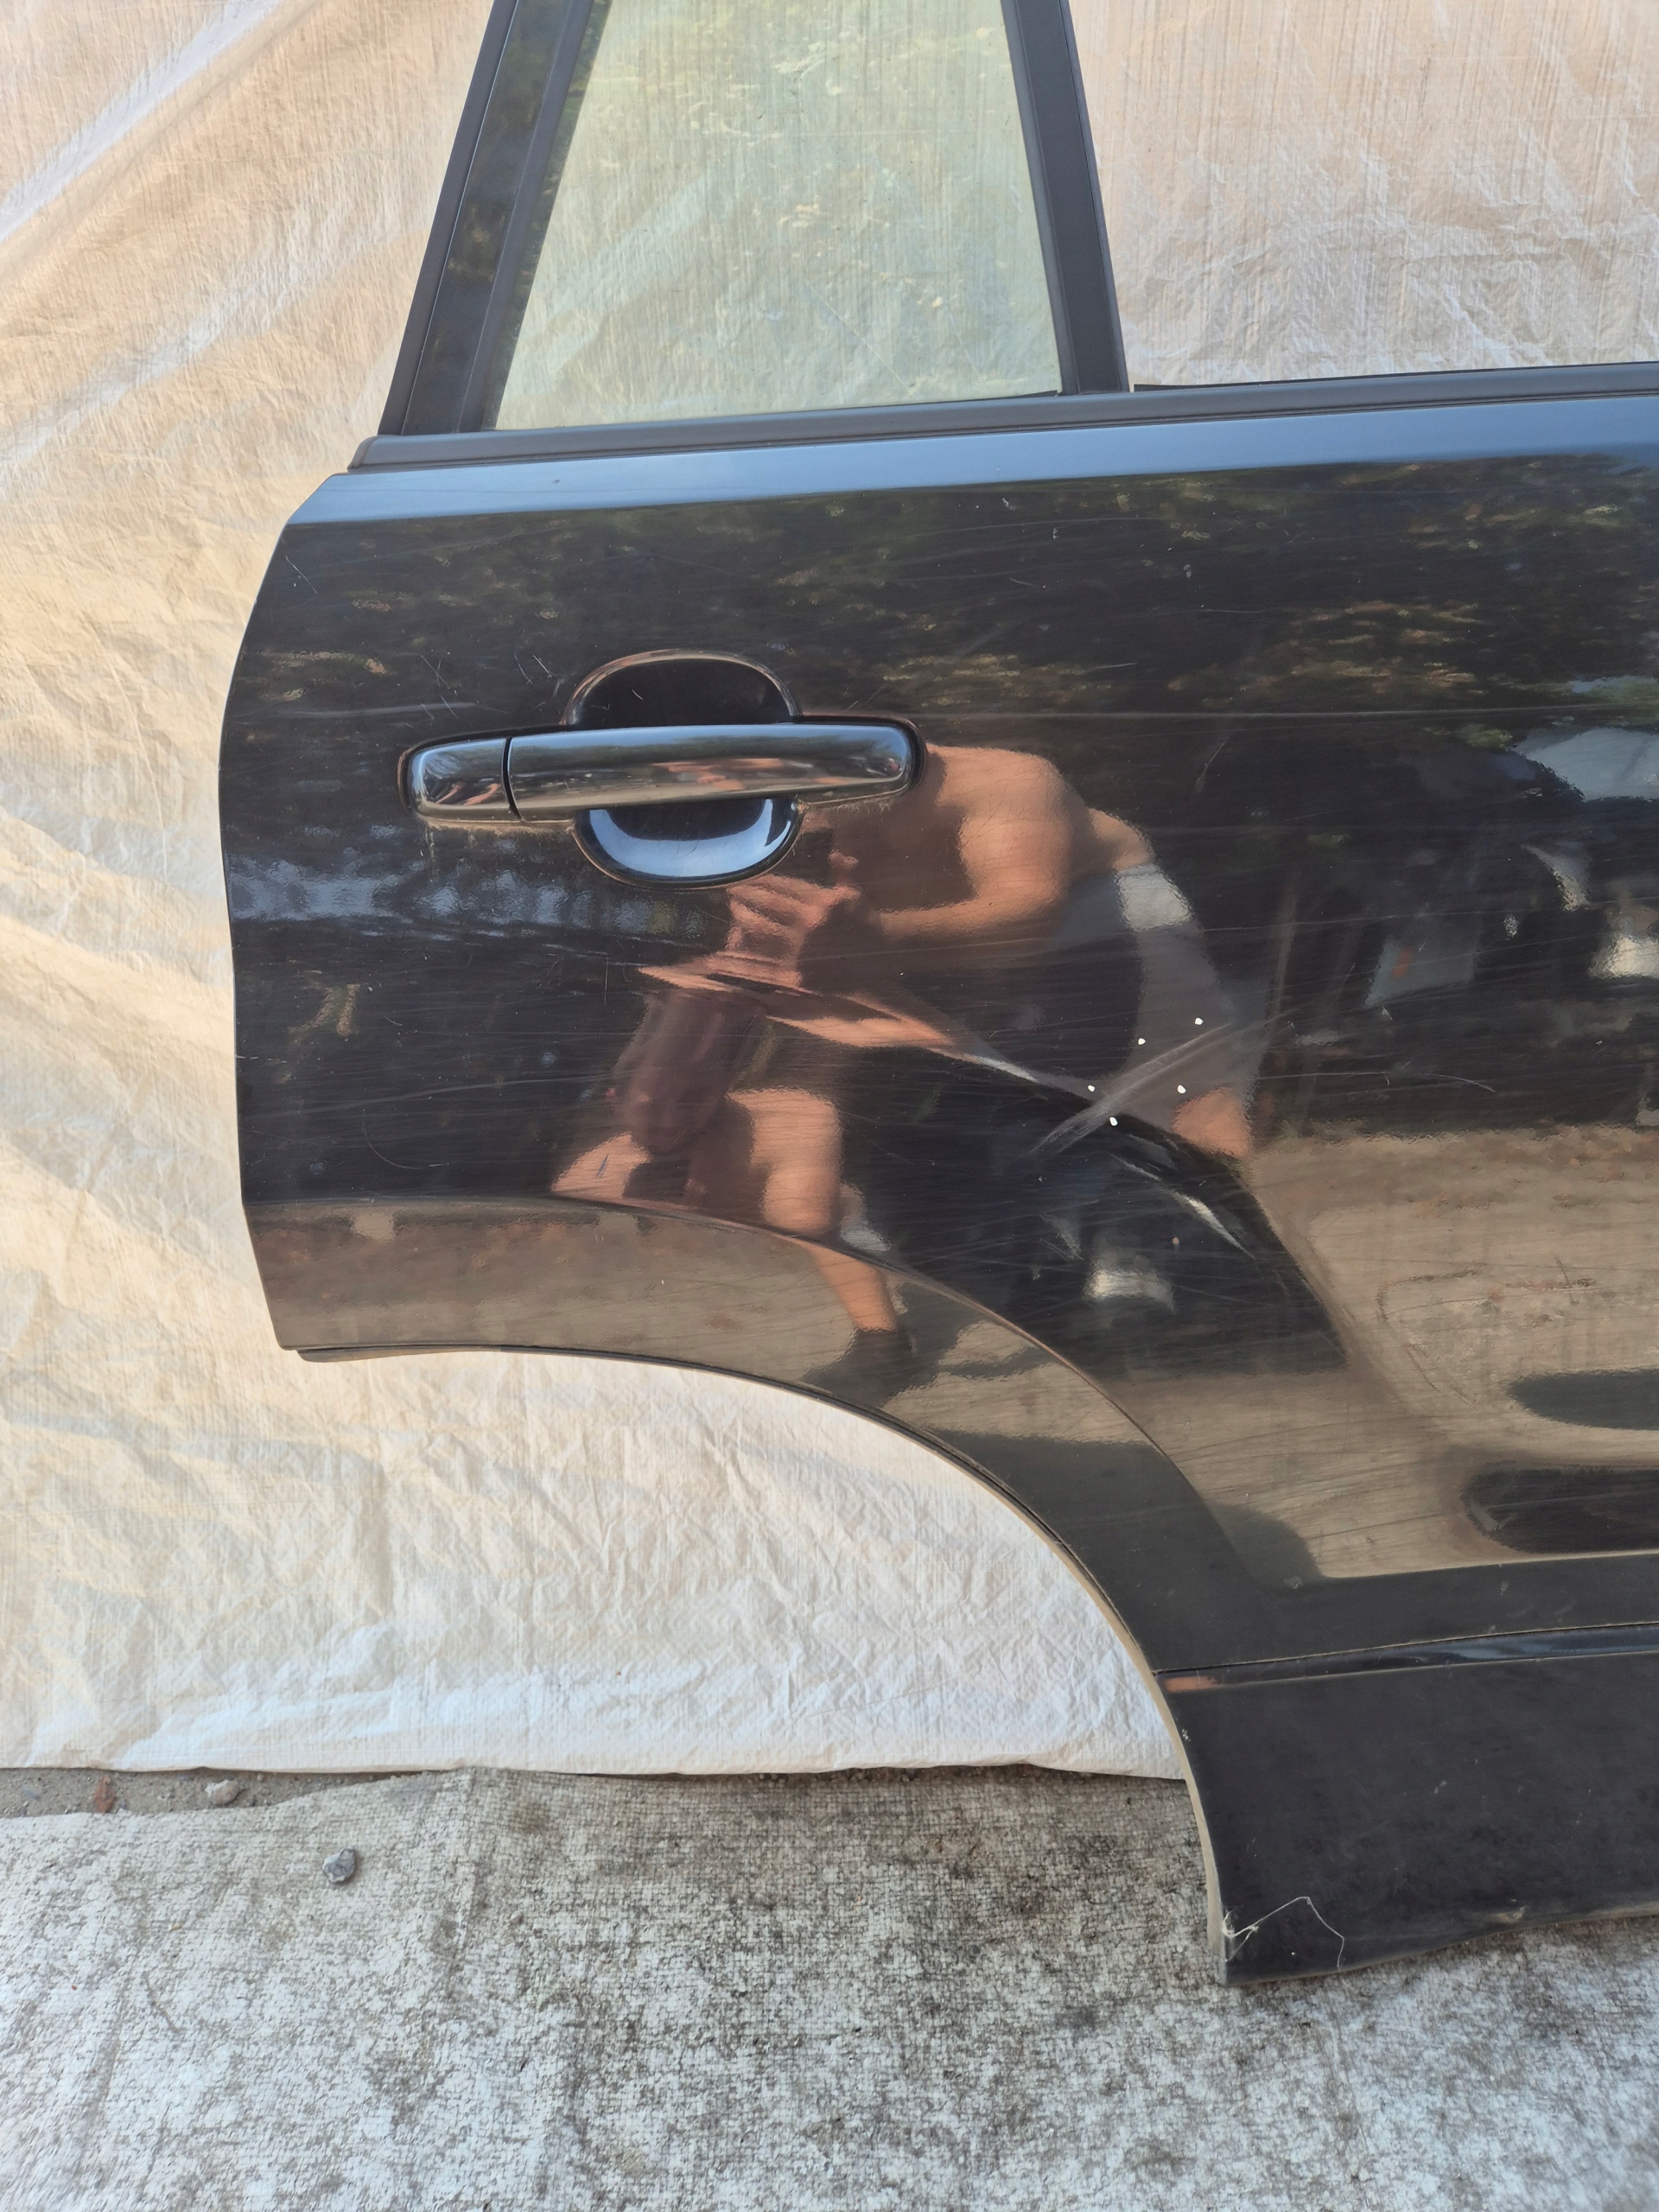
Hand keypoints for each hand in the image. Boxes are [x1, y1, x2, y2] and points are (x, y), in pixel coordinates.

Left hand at [723, 852, 872, 988]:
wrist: (880, 953)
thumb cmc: (864, 918)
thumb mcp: (855, 891)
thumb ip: (843, 870)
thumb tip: (835, 853)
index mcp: (819, 901)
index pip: (781, 888)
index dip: (761, 883)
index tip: (745, 878)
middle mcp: (809, 922)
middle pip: (768, 906)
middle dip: (747, 897)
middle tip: (730, 891)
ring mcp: (802, 947)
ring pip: (764, 930)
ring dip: (744, 919)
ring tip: (733, 910)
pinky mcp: (799, 969)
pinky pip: (770, 957)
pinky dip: (752, 950)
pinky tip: (739, 942)